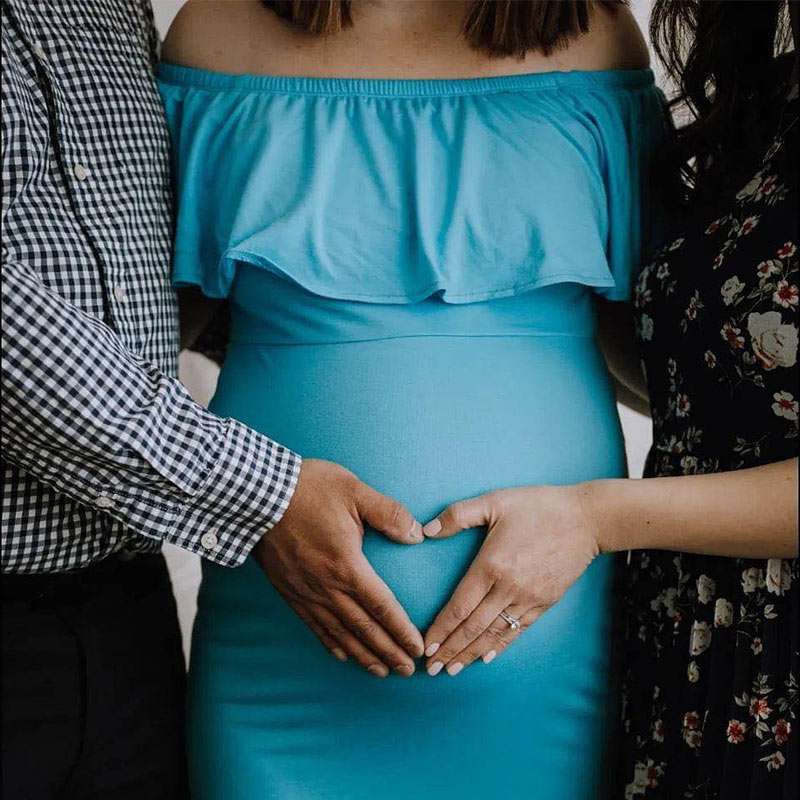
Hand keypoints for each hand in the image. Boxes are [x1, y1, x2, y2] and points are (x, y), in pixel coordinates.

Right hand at [255, 458, 424, 676]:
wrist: (256, 496)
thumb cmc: (308, 489)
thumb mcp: (355, 491)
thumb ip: (389, 513)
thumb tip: (417, 534)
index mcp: (347, 565)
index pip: (381, 606)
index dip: (401, 630)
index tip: (418, 648)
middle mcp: (327, 586)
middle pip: (363, 628)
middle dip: (388, 651)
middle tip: (408, 670)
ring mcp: (306, 592)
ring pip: (340, 633)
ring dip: (363, 655)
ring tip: (382, 671)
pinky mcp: (289, 591)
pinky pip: (313, 626)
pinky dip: (331, 644)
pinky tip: (343, 655)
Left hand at [421, 484, 599, 675]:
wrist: (586, 519)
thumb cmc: (538, 506)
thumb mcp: (494, 501)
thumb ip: (458, 514)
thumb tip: (427, 529)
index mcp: (492, 565)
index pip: (459, 606)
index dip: (441, 629)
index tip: (425, 646)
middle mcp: (508, 588)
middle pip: (473, 628)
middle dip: (450, 650)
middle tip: (430, 669)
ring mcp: (528, 599)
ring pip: (494, 634)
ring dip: (470, 654)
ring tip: (451, 670)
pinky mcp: (545, 603)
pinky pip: (517, 631)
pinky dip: (500, 646)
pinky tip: (486, 657)